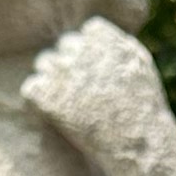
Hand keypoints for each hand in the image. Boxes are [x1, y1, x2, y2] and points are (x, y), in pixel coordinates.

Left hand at [22, 15, 175, 175]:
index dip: (91, 51)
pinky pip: (30, 89)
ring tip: (70, 105)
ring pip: (43, 63)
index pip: (87, 31)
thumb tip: (97, 31)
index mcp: (104, 37)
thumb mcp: (141, 65)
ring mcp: (61, 72)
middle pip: (64, 45)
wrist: (138, 145)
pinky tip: (55, 115)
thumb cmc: (144, 109)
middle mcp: (80, 49)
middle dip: (71, 65)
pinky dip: (39, 101)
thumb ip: (119, 43)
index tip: (99, 71)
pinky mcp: (45, 95)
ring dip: (52, 80)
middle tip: (82, 92)